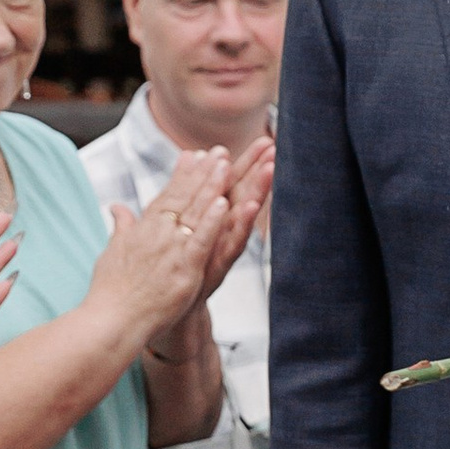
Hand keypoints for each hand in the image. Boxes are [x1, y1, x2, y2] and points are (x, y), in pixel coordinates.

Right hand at [90, 149, 232, 352]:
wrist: (110, 321)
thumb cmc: (110, 291)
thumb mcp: (113, 252)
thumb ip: (121, 227)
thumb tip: (116, 207)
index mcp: (143, 230)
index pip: (166, 196)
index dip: (183, 175)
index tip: (196, 154)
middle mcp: (157, 234)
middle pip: (184, 197)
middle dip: (203, 172)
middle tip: (221, 150)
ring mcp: (171, 250)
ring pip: (195, 212)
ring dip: (211, 186)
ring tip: (226, 164)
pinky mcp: (183, 270)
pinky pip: (201, 241)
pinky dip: (212, 222)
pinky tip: (224, 203)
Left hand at [195, 137, 273, 306]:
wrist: (175, 309)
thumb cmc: (179, 269)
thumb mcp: (179, 225)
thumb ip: (184, 192)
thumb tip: (187, 159)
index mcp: (213, 217)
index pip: (230, 183)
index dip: (246, 162)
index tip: (264, 139)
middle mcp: (222, 230)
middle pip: (242, 193)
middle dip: (258, 169)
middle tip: (274, 146)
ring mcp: (223, 247)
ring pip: (243, 214)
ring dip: (257, 191)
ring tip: (270, 169)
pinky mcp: (220, 265)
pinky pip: (234, 242)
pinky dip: (243, 225)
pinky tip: (253, 207)